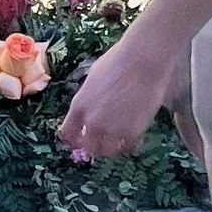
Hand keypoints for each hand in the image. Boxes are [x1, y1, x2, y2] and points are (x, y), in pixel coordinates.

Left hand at [58, 22, 177, 161]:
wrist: (143, 60)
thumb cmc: (118, 61)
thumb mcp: (93, 79)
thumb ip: (88, 98)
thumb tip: (90, 108)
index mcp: (78, 106)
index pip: (68, 134)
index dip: (75, 138)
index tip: (82, 137)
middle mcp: (91, 122)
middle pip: (88, 147)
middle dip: (94, 144)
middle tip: (104, 140)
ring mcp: (111, 130)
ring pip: (107, 152)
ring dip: (112, 148)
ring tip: (119, 141)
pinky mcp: (132, 133)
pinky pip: (127, 148)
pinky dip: (130, 144)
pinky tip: (134, 137)